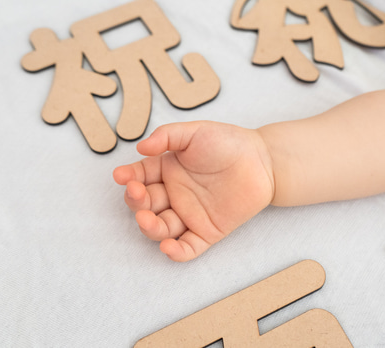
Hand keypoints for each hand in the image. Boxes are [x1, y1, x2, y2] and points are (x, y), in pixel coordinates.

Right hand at [113, 121, 274, 261]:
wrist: (263, 161)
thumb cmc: (228, 143)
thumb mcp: (195, 132)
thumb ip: (167, 136)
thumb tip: (140, 147)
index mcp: (168, 170)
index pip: (140, 176)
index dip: (129, 177)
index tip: (121, 176)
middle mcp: (175, 194)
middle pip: (146, 204)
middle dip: (136, 201)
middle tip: (137, 193)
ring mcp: (190, 215)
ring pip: (161, 228)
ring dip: (149, 227)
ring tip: (146, 218)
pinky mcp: (207, 232)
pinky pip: (187, 248)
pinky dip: (176, 252)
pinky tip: (168, 247)